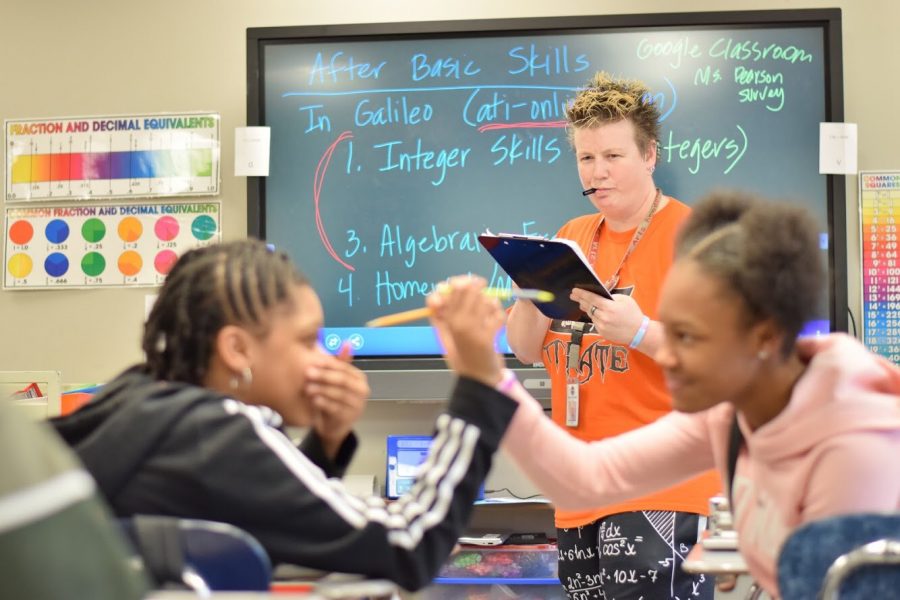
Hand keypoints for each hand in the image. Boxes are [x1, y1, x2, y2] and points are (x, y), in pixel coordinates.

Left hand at [305, 342, 369, 457]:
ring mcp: (357, 405)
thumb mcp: (332, 381)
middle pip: (343, 380)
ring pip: (339, 394)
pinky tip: (313, 400)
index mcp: (359, 378)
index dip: (329, 363)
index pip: (344, 367)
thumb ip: (332, 362)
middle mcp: (362, 390)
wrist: (332, 426)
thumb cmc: (331, 398)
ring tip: (307, 387)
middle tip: (308, 372)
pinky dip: (324, 403)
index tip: (313, 359)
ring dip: (322, 390)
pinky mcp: (349, 417)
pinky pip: (336, 408)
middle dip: (324, 375)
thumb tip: (328, 341)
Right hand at [427, 276, 504, 386]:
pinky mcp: (487, 338)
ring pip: (486, 299)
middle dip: (477, 288)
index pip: (447, 288)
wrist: (476, 376)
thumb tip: (442, 292)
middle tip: (481, 294)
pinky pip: (498, 314)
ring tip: (488, 315)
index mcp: (443, 319)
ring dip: (490, 303)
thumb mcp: (443, 331)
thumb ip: (439, 311)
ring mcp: (472, 330)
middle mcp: (456, 323)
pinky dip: (499, 317)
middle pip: (468, 288)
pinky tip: (494, 325)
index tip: (463, 285)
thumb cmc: (461, 353)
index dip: (457, 283)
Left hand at [570, 288, 644, 345]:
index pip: (592, 298)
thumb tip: (600, 296)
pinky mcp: (601, 333)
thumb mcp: (625, 300)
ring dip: (586, 308)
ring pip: (590, 314)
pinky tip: (593, 313)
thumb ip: (611, 297)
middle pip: (588, 306)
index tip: (574, 290)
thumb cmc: (633, 314)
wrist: (638, 333)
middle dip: (580, 300)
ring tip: (582, 303)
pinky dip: (593, 316)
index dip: (582, 294)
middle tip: (573, 295)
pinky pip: (594, 322)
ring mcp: (601, 326)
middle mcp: (603, 317)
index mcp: (609, 307)